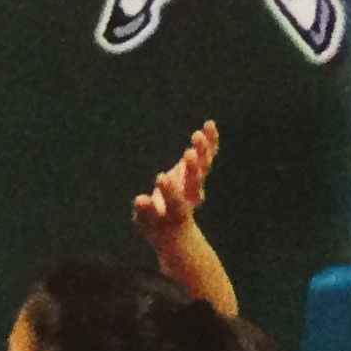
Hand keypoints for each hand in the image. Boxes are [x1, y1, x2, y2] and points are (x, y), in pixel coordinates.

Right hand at [133, 120, 217, 243]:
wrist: (174, 225)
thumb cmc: (155, 224)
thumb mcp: (145, 222)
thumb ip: (144, 211)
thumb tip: (140, 200)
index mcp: (177, 211)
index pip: (175, 201)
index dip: (169, 190)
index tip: (161, 178)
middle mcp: (190, 196)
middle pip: (195, 183)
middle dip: (191, 168)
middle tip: (188, 154)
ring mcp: (196, 182)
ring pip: (204, 166)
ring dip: (202, 151)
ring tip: (198, 135)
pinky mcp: (198, 170)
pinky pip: (208, 155)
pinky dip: (210, 141)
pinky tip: (209, 125)